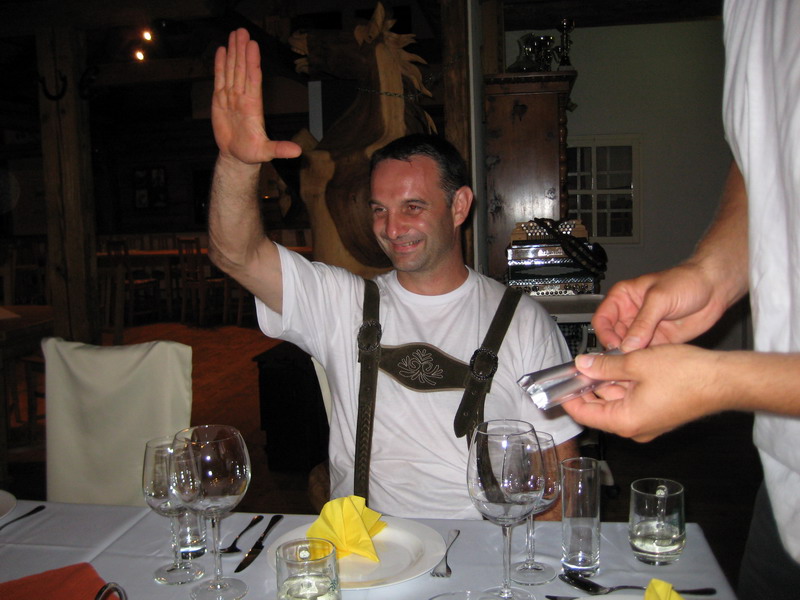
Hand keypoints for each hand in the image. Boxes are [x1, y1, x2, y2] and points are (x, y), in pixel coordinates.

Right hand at [212, 29, 300, 164]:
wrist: (236, 156)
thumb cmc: (252, 153)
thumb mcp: (267, 152)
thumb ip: (280, 149)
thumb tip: (298, 152)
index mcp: (253, 106)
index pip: (253, 80)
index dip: (253, 62)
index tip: (253, 46)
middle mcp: (243, 97)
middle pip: (242, 70)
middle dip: (242, 51)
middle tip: (242, 31)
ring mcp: (231, 97)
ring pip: (232, 70)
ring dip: (233, 52)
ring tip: (234, 34)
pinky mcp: (220, 100)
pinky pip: (220, 79)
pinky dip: (220, 65)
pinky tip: (222, 50)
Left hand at [563, 345, 724, 441]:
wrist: (724, 380)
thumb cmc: (688, 376)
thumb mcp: (637, 363)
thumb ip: (605, 366)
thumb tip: (583, 365)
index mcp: (626, 421)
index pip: (584, 414)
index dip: (568, 397)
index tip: (559, 383)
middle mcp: (635, 427)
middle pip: (599, 408)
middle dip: (587, 386)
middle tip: (578, 365)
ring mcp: (647, 422)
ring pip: (616, 401)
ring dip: (606, 382)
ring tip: (600, 360)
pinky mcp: (658, 414)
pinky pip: (631, 400)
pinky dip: (623, 385)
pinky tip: (621, 365)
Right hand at [593, 262, 731, 351]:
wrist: (715, 288)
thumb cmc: (687, 281)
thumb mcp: (659, 299)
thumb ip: (643, 323)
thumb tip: (627, 345)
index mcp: (623, 298)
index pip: (602, 320)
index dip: (605, 334)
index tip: (614, 346)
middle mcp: (630, 315)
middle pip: (612, 337)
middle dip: (616, 349)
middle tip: (623, 360)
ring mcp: (644, 330)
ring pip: (627, 348)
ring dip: (630, 357)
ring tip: (636, 364)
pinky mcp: (658, 341)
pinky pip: (645, 354)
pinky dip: (645, 361)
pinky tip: (648, 365)